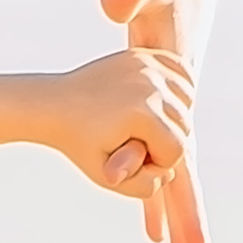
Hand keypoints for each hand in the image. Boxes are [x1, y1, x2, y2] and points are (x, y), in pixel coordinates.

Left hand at [38, 44, 198, 242]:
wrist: (55, 105)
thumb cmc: (81, 144)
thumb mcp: (107, 178)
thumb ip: (145, 187)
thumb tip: (170, 172)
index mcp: (142, 112)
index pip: (177, 150)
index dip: (156, 163)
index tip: (128, 156)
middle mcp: (149, 83)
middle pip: (185, 126)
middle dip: (163, 140)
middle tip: (131, 140)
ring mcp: (147, 64)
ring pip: (187, 100)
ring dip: (172, 116)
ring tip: (142, 123)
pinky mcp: (145, 54)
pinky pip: (181, 74)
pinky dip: (175, 89)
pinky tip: (156, 100)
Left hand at [98, 0, 215, 242]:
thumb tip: (115, 0)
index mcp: (176, 97)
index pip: (183, 159)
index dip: (186, 200)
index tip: (194, 239)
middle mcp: (179, 106)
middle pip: (181, 172)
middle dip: (185, 217)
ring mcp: (171, 105)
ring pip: (168, 165)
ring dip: (169, 204)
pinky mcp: (159, 99)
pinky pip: (157, 146)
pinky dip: (153, 174)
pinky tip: (149, 203)